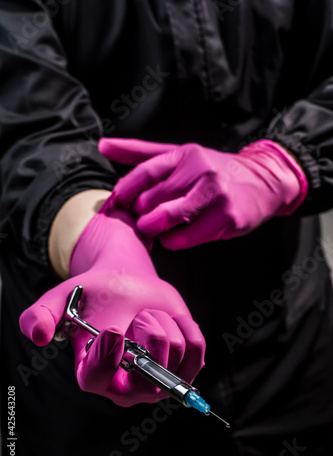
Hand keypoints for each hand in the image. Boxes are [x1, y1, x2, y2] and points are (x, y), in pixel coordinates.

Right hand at [19, 201, 204, 405]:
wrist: (129, 285)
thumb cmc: (96, 295)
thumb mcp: (63, 298)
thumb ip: (41, 314)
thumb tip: (37, 335)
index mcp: (92, 373)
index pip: (98, 380)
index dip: (107, 358)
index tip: (113, 329)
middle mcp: (126, 386)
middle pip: (149, 372)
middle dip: (147, 330)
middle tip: (137, 314)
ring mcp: (158, 381)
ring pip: (175, 351)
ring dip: (163, 320)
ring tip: (147, 317)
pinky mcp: (184, 369)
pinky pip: (197, 348)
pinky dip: (185, 324)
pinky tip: (169, 321)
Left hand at [98, 138, 307, 249]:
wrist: (262, 182)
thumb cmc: (214, 171)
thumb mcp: (180, 156)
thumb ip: (142, 154)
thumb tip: (103, 145)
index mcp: (185, 154)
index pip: (146, 171)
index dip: (126, 190)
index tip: (118, 203)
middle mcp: (200, 170)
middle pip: (154, 198)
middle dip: (140, 214)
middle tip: (136, 221)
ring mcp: (215, 193)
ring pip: (169, 217)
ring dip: (154, 228)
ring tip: (153, 228)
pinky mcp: (228, 217)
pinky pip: (189, 236)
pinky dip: (175, 240)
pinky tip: (174, 236)